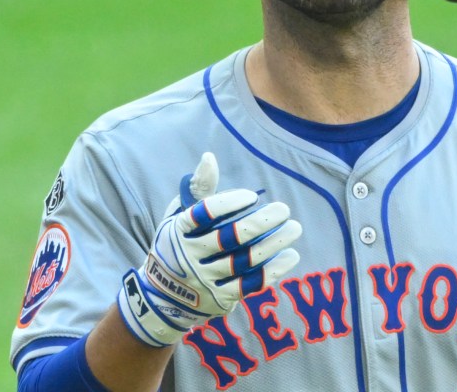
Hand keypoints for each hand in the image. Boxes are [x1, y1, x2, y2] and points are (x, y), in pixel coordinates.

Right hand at [116, 153, 301, 347]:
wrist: (162, 298)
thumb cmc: (178, 244)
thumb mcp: (179, 216)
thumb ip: (199, 189)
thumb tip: (210, 157)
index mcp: (179, 230)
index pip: (204, 213)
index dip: (230, 203)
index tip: (253, 196)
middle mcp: (190, 256)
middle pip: (230, 238)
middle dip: (261, 222)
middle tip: (284, 208)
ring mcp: (205, 280)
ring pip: (245, 261)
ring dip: (274, 243)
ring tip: (294, 228)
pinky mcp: (220, 299)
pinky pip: (251, 284)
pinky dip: (274, 270)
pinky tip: (290, 255)